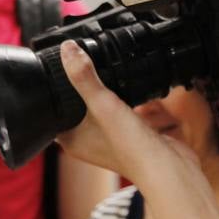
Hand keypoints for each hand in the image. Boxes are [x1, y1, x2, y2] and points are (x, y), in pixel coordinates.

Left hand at [55, 42, 201, 184]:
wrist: (168, 168)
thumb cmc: (132, 148)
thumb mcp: (102, 104)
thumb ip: (83, 77)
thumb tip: (67, 50)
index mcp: (71, 141)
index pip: (51, 112)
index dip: (51, 91)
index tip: (52, 69)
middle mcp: (86, 141)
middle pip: (73, 107)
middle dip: (76, 87)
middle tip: (75, 63)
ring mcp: (107, 138)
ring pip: (96, 108)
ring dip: (99, 92)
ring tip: (97, 70)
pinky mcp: (127, 134)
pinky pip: (117, 110)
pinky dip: (118, 98)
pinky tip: (122, 86)